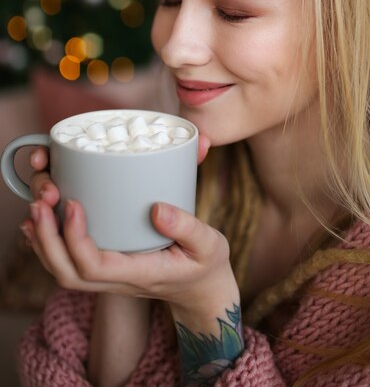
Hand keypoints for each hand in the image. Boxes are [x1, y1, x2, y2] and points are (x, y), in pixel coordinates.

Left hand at [20, 134, 237, 313]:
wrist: (203, 292)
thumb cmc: (206, 265)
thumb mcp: (209, 244)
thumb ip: (187, 227)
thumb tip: (157, 208)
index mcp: (142, 273)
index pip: (95, 267)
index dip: (76, 238)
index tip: (74, 203)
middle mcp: (118, 280)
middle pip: (68, 273)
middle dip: (47, 239)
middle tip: (41, 201)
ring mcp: (110, 278)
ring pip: (63, 272)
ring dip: (43, 241)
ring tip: (36, 205)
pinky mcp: (107, 269)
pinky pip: (69, 264)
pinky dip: (49, 244)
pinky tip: (42, 221)